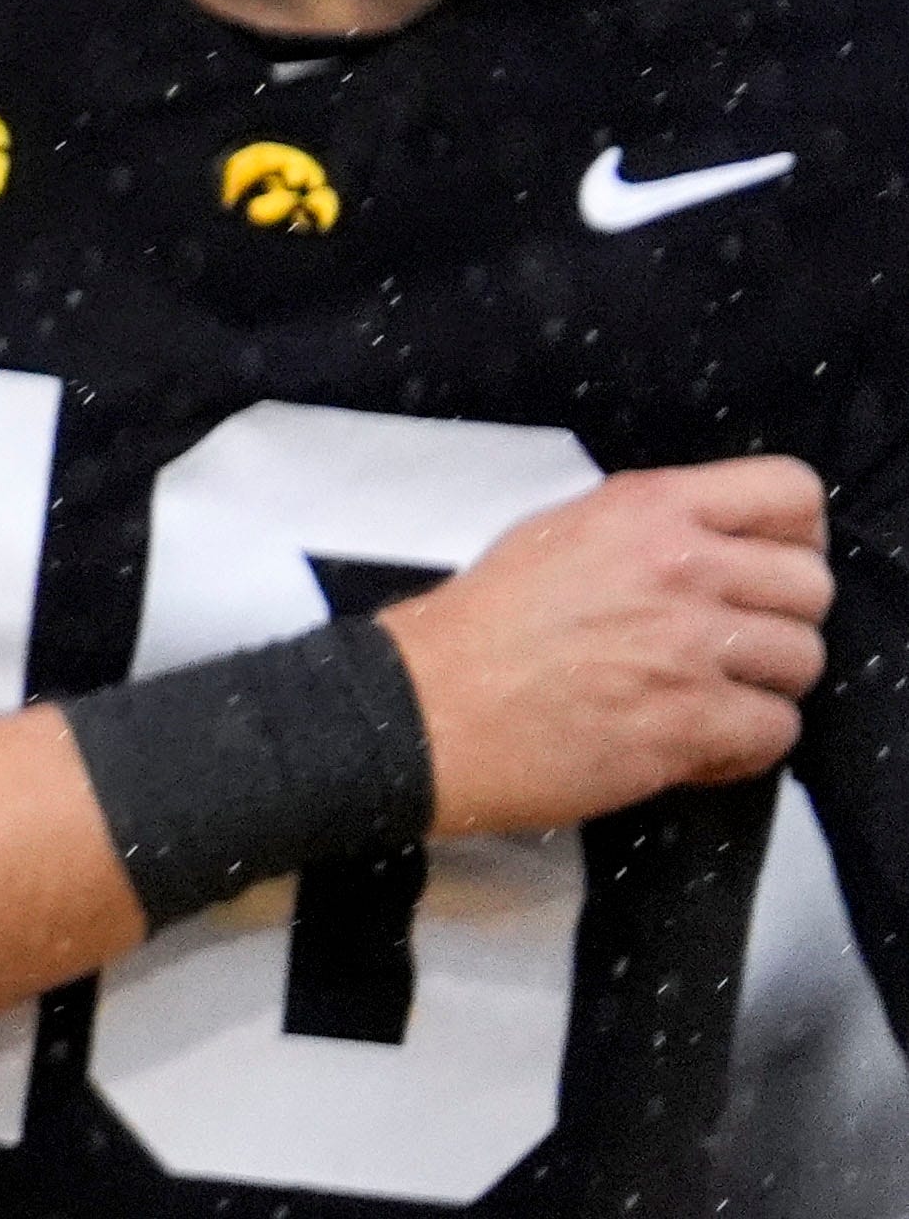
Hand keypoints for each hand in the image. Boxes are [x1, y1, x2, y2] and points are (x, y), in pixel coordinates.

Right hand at [382, 457, 828, 835]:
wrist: (426, 708)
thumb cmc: (480, 626)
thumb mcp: (558, 533)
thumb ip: (650, 530)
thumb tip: (723, 550)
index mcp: (645, 508)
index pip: (791, 493)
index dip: (793, 535)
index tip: (764, 565)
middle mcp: (679, 567)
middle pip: (812, 585)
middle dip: (779, 619)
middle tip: (730, 643)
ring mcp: (689, 647)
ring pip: (804, 661)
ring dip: (764, 685)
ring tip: (707, 694)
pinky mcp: (690, 724)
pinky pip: (778, 732)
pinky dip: (743, 745)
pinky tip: (693, 740)